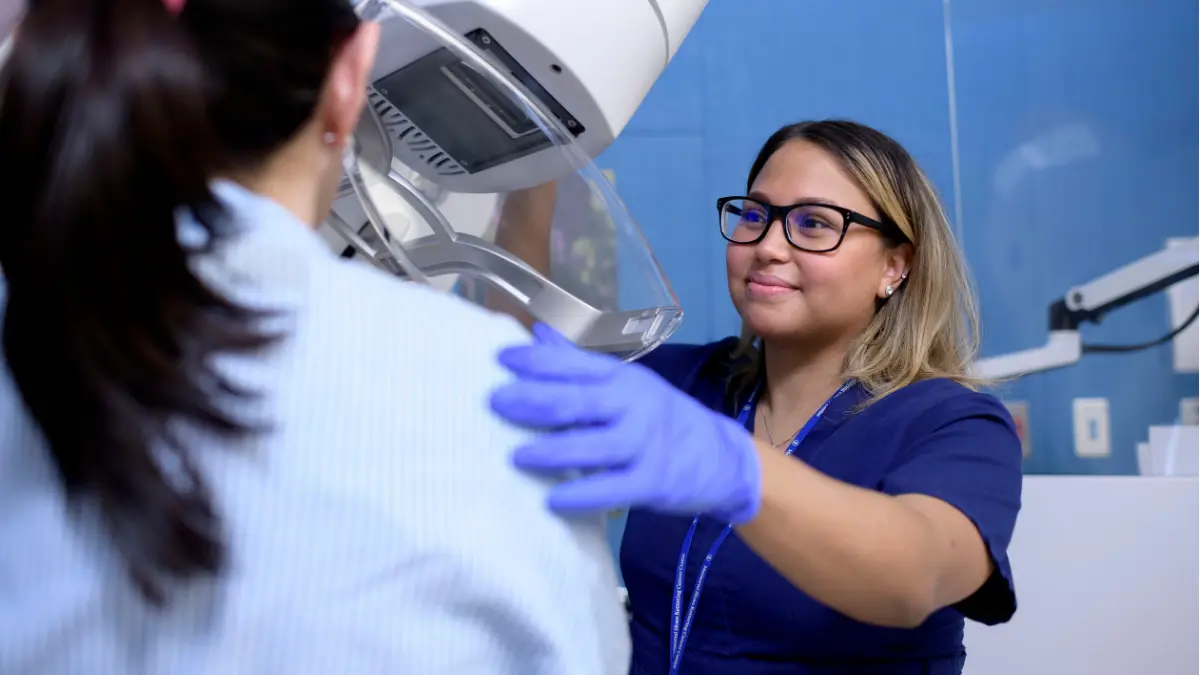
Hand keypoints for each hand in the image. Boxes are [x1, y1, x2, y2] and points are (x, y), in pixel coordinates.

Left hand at [489, 324, 761, 523]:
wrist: (722, 457)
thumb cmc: (661, 419)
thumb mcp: (627, 384)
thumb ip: (580, 363)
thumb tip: (537, 334)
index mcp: (623, 379)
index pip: (575, 364)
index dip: (537, 360)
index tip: (501, 357)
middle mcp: (632, 405)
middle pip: (576, 401)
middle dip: (532, 400)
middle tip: (494, 402)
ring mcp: (642, 444)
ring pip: (589, 446)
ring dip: (549, 450)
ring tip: (515, 455)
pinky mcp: (651, 481)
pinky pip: (609, 489)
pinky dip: (579, 494)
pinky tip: (551, 500)